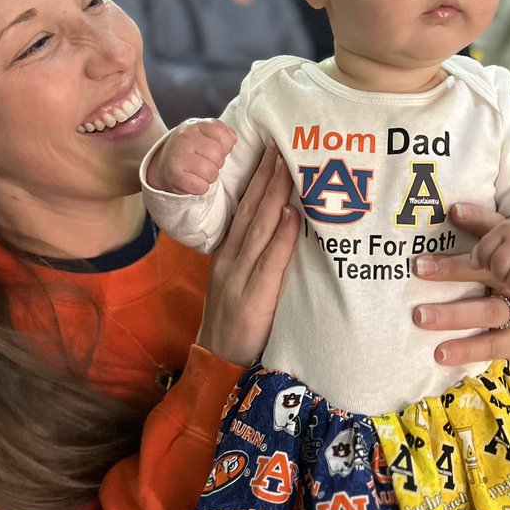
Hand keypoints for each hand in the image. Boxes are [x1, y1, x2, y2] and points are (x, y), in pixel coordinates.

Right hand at [147, 119, 236, 195]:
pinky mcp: (175, 175)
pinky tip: (192, 180)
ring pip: (211, 173)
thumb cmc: (189, 149)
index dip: (225, 146)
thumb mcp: (203, 134)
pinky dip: (200, 187)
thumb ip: (221, 132)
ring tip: (198, 172)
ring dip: (209, 177)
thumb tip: (232, 140)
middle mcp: (185, 138)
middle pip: (218, 155)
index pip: (223, 134)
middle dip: (216, 163)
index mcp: (195, 125)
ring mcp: (178, 156)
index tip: (214, 149)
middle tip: (204, 163)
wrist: (162, 165)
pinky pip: (201, 186)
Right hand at [196, 147, 298, 366]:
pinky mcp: (254, 298)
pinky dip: (282, 236)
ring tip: (288, 167)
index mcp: (226, 255)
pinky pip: (270, 261)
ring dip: (275, 195)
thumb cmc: (237, 325)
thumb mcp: (238, 284)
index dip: (255, 181)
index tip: (269, 152)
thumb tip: (284, 224)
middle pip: (249, 211)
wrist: (217, 365)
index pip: (241, 210)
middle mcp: (230, 260)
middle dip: (266, 177)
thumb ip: (255, 257)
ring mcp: (240, 278)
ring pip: (259, 229)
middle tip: (281, 144)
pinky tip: (292, 215)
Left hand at [413, 203, 509, 375]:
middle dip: (453, 311)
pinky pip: (500, 348)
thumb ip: (477, 226)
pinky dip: (475, 354)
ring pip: (491, 322)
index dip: (449, 268)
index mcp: (506, 262)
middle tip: (418, 315)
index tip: (419, 268)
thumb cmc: (506, 261)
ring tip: (436, 348)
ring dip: (462, 335)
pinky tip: (450, 360)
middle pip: (485, 299)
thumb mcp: (498, 240)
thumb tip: (452, 208)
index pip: (477, 263)